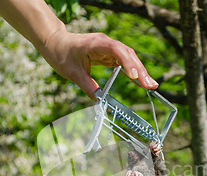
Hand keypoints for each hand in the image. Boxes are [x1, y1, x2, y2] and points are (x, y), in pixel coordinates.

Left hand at [41, 30, 158, 99]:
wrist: (55, 42)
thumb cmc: (61, 54)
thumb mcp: (72, 73)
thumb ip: (87, 86)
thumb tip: (99, 101)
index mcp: (97, 43)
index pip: (117, 50)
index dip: (127, 63)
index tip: (135, 76)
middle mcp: (106, 43)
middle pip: (128, 55)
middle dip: (140, 70)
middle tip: (150, 85)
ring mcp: (109, 48)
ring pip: (129, 58)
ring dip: (140, 72)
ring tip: (151, 86)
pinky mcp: (109, 54)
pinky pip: (124, 62)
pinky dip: (133, 72)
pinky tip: (141, 82)